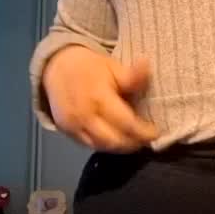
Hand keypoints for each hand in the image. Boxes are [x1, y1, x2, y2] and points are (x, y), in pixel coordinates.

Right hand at [42, 47, 157, 152]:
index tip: (157, 133)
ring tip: (134, 141)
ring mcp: (73, 126)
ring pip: (102, 147)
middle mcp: (84, 116)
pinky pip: (89, 146)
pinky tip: (116, 140)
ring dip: (120, 147)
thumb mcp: (113, 66)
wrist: (57, 67)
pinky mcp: (67, 132)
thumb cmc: (90, 67)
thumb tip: (147, 67)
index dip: (144, 132)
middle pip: (114, 141)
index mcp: (99, 98)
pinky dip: (105, 146)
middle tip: (147, 140)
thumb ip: (131, 75)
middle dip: (134, 143)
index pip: (126, 124)